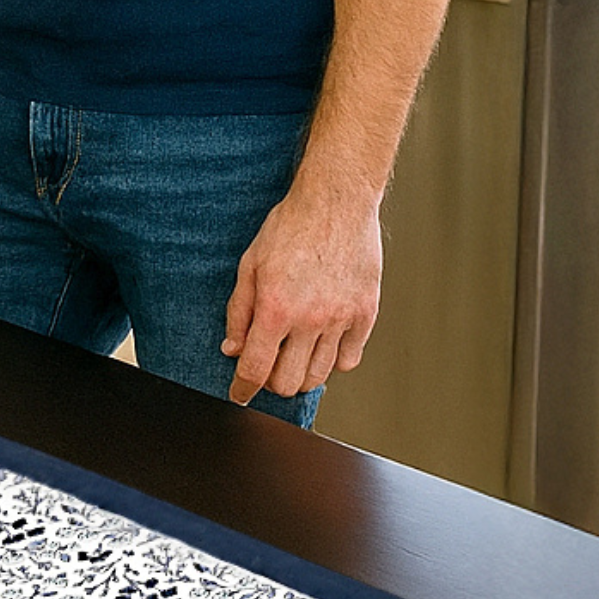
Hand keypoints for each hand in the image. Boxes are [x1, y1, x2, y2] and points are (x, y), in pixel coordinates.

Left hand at [221, 179, 381, 402]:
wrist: (335, 203)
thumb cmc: (288, 228)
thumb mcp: (249, 265)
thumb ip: (239, 312)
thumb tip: (233, 349)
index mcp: (275, 309)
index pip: (256, 369)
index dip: (243, 389)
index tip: (239, 395)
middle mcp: (310, 320)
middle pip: (288, 382)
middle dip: (271, 381)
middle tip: (267, 365)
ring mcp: (342, 319)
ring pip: (320, 376)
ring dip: (301, 373)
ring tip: (293, 354)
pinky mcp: (366, 314)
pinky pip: (349, 359)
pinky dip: (333, 360)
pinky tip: (321, 343)